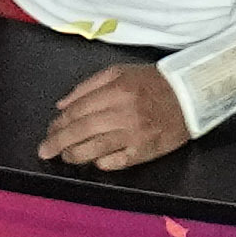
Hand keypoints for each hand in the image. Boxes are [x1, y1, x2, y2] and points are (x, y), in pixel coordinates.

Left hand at [36, 55, 197, 170]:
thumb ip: (87, 87)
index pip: (78, 110)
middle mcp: (124, 113)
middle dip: (58, 142)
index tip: (50, 130)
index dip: (59, 123)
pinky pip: (117, 162)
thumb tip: (61, 105)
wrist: (190, 95)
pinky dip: (102, 163)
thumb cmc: (151, 82)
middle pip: (81, 131)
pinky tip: (93, 162)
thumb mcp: (118, 72)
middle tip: (45, 151)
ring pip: (96, 149)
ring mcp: (135, 134)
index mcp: (116, 91)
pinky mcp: (146, 151)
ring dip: (75, 155)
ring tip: (64, 157)